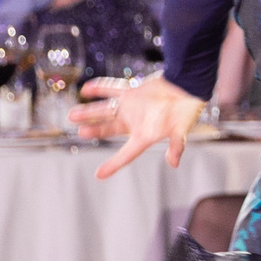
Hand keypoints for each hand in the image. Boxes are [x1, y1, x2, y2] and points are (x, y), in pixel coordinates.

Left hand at [74, 74, 205, 175]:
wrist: (189, 85)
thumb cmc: (187, 110)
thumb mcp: (181, 130)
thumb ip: (176, 146)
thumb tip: (174, 163)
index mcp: (144, 135)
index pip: (126, 153)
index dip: (113, 165)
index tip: (98, 175)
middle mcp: (135, 122)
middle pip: (109, 129)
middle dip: (94, 131)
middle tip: (80, 133)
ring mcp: (132, 106)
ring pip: (105, 109)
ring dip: (89, 111)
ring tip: (72, 114)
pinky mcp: (133, 92)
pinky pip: (112, 89)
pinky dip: (99, 88)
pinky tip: (86, 89)